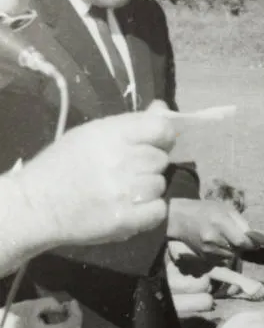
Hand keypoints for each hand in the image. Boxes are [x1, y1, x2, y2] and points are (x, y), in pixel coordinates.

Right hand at [0, 297, 81, 327]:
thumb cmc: (12, 319)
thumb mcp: (30, 307)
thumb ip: (48, 304)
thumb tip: (61, 307)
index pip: (71, 327)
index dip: (76, 313)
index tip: (71, 302)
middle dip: (73, 319)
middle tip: (68, 307)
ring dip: (67, 326)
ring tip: (61, 313)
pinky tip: (54, 324)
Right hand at [14, 107, 176, 248]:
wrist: (36, 206)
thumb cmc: (60, 166)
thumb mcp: (90, 134)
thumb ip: (129, 123)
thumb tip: (162, 108)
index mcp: (111, 134)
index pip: (160, 128)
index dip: (163, 136)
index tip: (155, 143)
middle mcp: (122, 160)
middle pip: (160, 159)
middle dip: (148, 164)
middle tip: (126, 171)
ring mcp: (125, 192)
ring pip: (159, 185)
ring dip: (147, 188)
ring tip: (123, 191)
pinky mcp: (126, 220)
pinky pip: (159, 211)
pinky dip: (149, 210)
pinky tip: (131, 207)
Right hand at [167, 198, 251, 259]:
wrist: (180, 219)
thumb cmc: (205, 210)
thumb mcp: (225, 209)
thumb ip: (241, 222)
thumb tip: (254, 236)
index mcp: (220, 222)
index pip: (241, 241)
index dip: (252, 244)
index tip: (256, 242)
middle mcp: (213, 238)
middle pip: (238, 250)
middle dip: (243, 246)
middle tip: (239, 238)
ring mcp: (208, 249)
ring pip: (231, 256)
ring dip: (234, 250)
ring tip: (227, 239)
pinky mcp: (204, 257)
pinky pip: (223, 259)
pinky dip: (225, 254)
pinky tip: (219, 244)